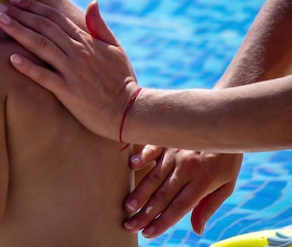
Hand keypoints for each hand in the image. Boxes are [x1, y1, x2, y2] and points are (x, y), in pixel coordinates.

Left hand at [0, 0, 137, 139]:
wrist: (131, 110)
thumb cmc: (123, 80)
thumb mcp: (115, 48)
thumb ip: (100, 25)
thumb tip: (92, 2)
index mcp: (86, 40)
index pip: (54, 17)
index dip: (32, 6)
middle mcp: (77, 52)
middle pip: (43, 27)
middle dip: (19, 15)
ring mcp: (72, 71)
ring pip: (41, 46)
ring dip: (18, 32)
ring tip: (0, 22)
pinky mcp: (68, 92)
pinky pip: (44, 77)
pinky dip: (28, 67)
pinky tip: (11, 59)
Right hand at [125, 146, 241, 237]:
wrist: (228, 124)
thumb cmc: (227, 157)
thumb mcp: (226, 184)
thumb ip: (209, 206)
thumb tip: (197, 230)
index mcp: (202, 182)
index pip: (179, 207)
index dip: (163, 221)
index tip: (148, 233)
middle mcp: (187, 168)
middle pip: (163, 195)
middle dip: (145, 213)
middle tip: (130, 225)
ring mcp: (176, 152)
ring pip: (154, 176)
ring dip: (140, 192)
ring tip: (128, 206)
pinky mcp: (168, 139)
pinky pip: (153, 148)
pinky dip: (143, 156)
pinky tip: (133, 166)